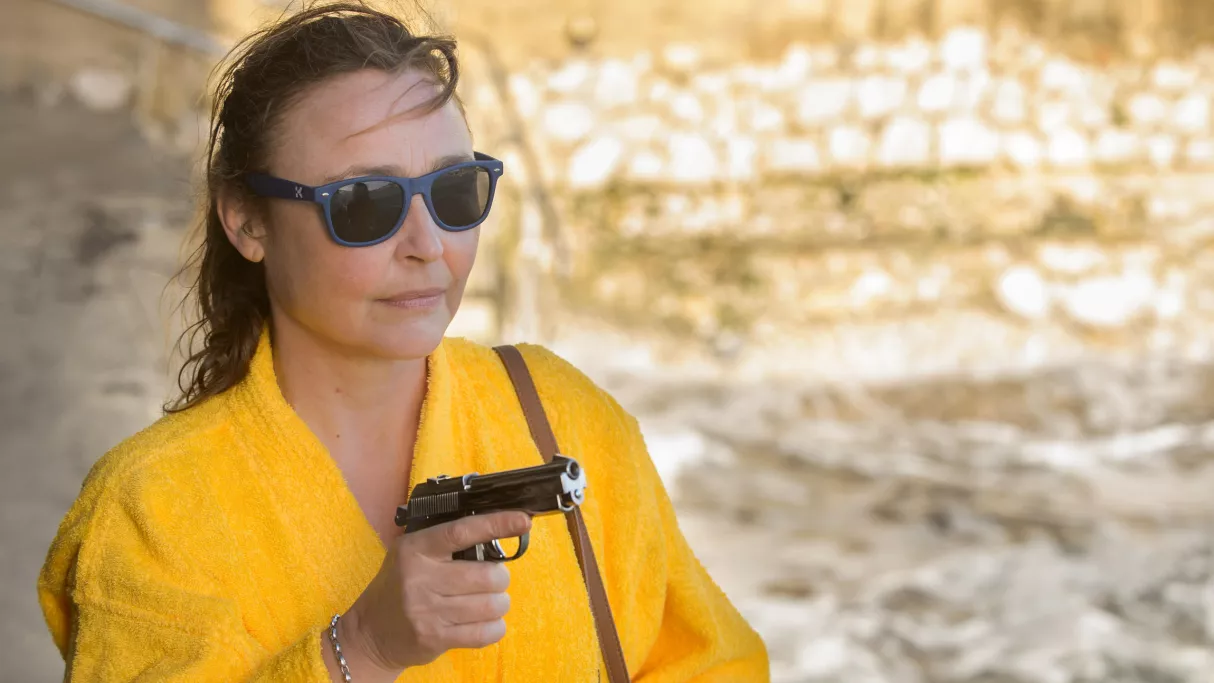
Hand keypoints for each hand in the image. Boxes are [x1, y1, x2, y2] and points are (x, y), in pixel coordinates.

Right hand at [341, 511, 532, 671]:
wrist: (369, 632)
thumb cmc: (399, 587)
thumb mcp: (412, 555)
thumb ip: (446, 544)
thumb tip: (495, 534)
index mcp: (416, 548)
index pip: (462, 531)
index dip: (497, 524)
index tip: (522, 520)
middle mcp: (420, 578)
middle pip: (487, 575)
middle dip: (500, 579)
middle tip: (492, 580)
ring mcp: (426, 610)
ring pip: (491, 605)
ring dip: (499, 604)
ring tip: (488, 602)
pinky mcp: (434, 638)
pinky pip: (484, 633)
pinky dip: (495, 627)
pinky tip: (485, 622)